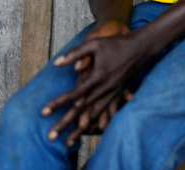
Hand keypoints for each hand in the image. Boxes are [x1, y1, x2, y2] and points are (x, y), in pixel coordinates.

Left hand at [41, 22, 142, 144]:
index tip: (43, 112)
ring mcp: (113, 92)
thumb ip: (75, 53)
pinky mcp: (118, 93)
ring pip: (95, 115)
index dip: (58, 103)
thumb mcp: (95, 43)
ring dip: (81, 129)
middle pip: (82, 110)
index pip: (74, 94)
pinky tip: (96, 132)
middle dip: (65, 123)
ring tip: (69, 142)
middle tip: (50, 137)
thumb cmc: (117, 43)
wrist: (141, 46)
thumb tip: (56, 63)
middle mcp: (105, 88)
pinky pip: (109, 112)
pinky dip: (102, 123)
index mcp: (98, 77)